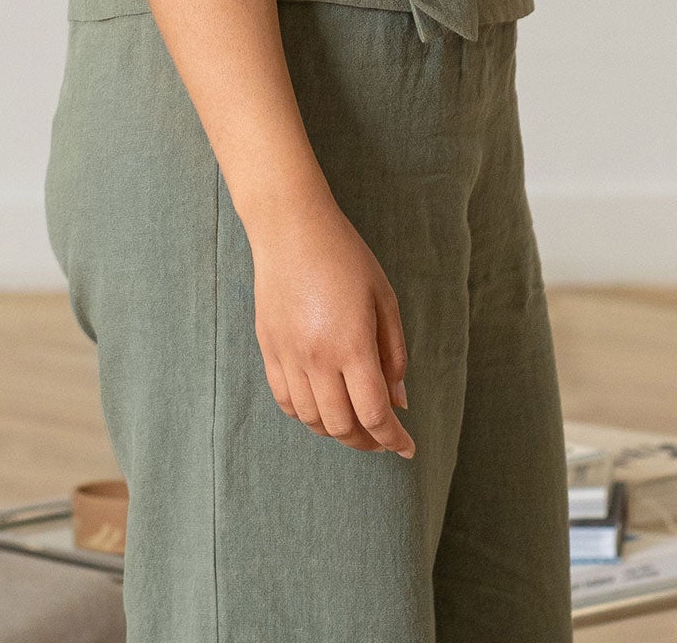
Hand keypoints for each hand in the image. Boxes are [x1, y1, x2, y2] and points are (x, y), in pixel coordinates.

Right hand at [247, 192, 414, 456]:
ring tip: (355, 422)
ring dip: (337, 430)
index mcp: (351, 344)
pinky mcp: (268, 348)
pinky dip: (305, 414)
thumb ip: (394, 353)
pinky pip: (285, 400)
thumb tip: (398, 400)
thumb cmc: (344, 256)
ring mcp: (288, 355)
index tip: (408, 448)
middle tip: (384, 438)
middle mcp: (317, 358)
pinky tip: (322, 406)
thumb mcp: (383, 298)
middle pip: (342, 426)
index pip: (374, 414)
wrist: (290, 228)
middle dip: (368, 441)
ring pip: (311, 419)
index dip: (394, 439)